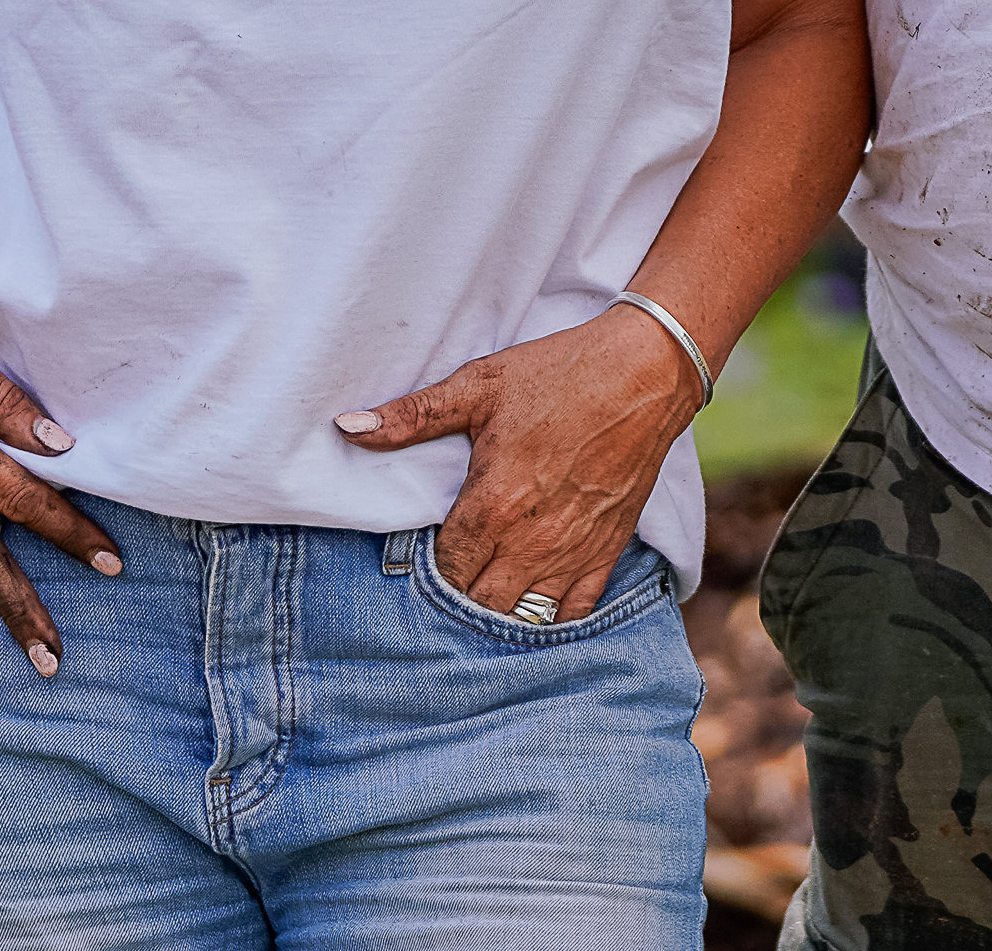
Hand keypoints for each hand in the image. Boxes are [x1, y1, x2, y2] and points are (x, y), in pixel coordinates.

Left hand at [337, 303, 698, 624]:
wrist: (644, 373)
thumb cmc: (559, 374)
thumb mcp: (480, 384)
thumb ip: (412, 416)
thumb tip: (347, 426)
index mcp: (494, 505)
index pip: (445, 572)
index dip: (426, 575)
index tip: (416, 565)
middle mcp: (531, 541)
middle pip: (480, 606)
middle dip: (458, 602)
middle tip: (445, 584)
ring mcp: (572, 552)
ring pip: (524, 618)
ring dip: (499, 614)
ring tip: (482, 597)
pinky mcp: (607, 551)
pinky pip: (573, 612)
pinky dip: (549, 618)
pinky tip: (531, 604)